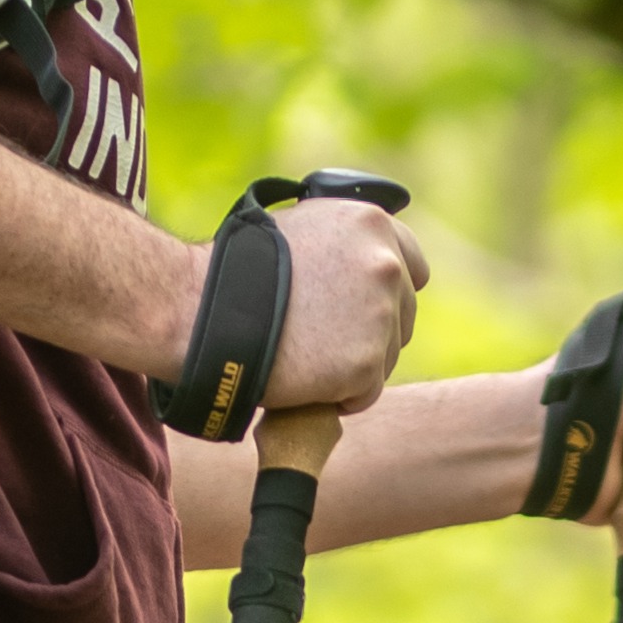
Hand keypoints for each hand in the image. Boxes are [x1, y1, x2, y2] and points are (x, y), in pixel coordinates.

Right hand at [248, 197, 427, 415]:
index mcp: (371, 225)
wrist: (208, 312)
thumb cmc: (240, 272)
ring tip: (305, 358)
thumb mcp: (302, 229)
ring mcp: (379, 316)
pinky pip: (365, 394)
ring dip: (353, 367)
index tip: (366, 312)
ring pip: (386, 358)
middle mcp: (385, 266)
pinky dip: (339, 398)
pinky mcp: (366, 364)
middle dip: (371, 334)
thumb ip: (344, 245)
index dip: (390, 294)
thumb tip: (365, 267)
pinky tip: (305, 381)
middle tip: (323, 342)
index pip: (414, 268)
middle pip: (403, 317)